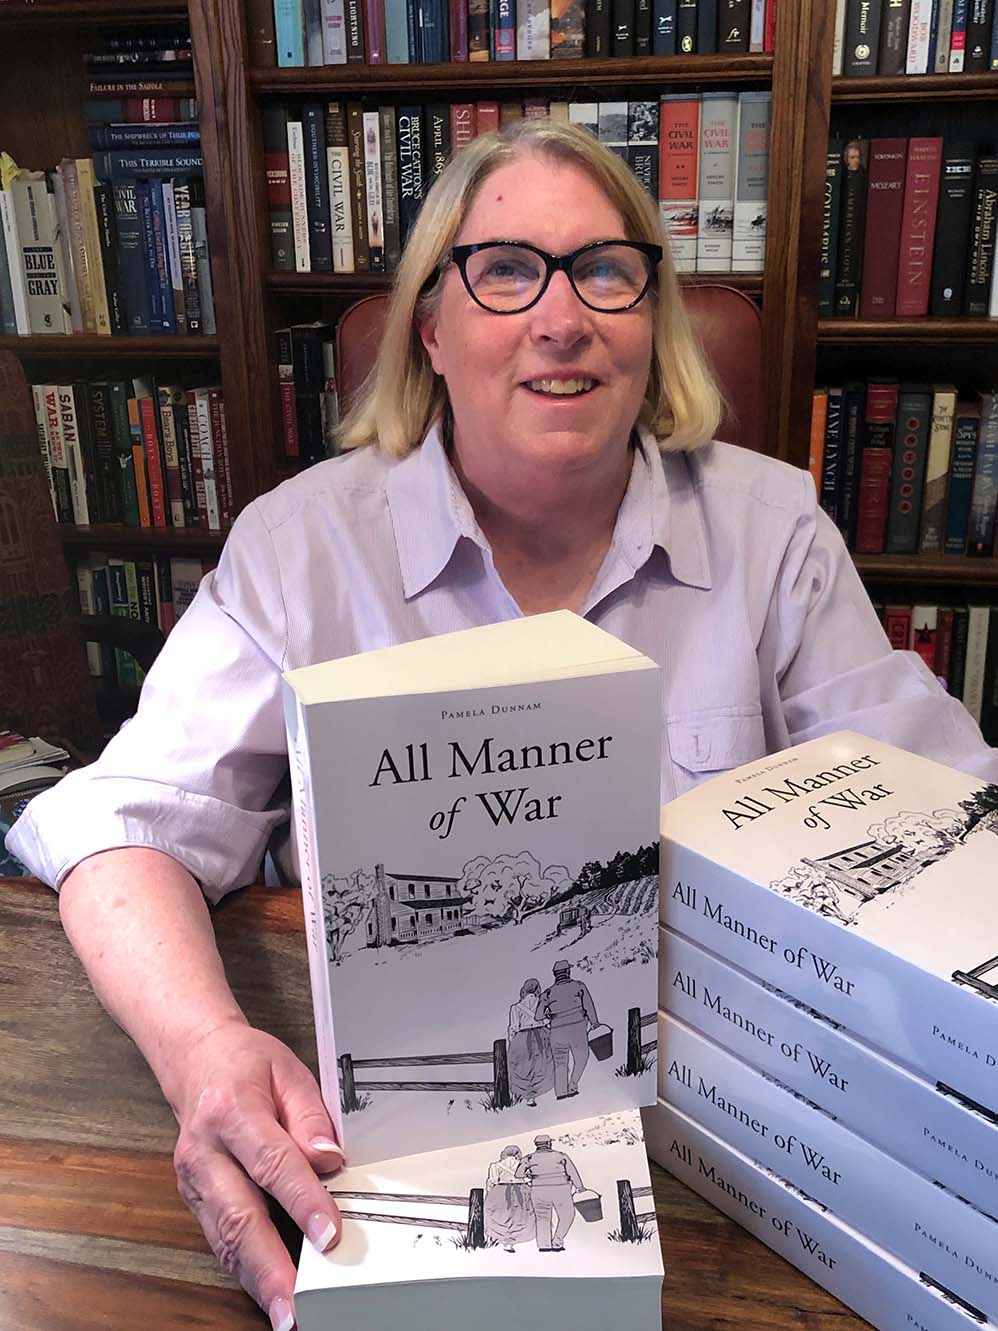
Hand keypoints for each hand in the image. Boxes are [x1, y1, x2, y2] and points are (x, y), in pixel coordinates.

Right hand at [168, 1018, 343, 1330]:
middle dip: (269, 1265)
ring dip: (254, 1278)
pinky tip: (264, 1288)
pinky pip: (217, 1238)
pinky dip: (241, 1268)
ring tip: (283, 1311)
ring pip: (223, 1237)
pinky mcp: (192, 1196)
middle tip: (294, 1303)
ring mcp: (192, 1178)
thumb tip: (329, 1160)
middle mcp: (205, 1149)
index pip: (273, 1162)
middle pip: (239, 1214)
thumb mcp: (289, 1071)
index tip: (329, 1233)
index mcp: (232, 1110)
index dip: (303, 1200)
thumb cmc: (244, 1063)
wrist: (195, 1060)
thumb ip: (312, 1117)